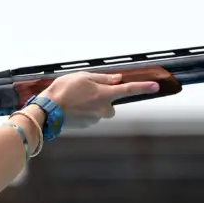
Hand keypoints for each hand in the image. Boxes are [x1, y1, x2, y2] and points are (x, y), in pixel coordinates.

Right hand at [39, 72, 160, 129]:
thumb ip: (103, 78)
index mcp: (104, 95)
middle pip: (111, 104)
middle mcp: (103, 109)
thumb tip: (116, 79)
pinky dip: (84, 112)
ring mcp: (95, 119)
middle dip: (103, 99)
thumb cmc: (63, 91)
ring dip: (91, 105)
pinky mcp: (87, 126)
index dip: (143, 87)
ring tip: (75, 99)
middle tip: (87, 91)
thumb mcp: (83, 77)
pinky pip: (90, 117)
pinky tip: (72, 107)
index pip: (128, 90)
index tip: (155, 86)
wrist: (48, 111)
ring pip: (99, 111)